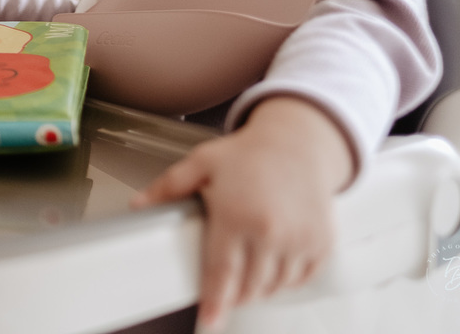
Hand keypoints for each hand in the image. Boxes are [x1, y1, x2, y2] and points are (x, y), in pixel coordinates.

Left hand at [129, 98, 352, 330]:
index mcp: (237, 215)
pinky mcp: (321, 244)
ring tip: (247, 266)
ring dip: (258, 287)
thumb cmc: (247, 154)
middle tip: (223, 286)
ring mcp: (300, 240)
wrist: (298, 143)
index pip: (222, 274)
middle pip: (248, 287)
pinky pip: (300, 279)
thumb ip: (168, 187)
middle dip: (233, 294)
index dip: (214, 303)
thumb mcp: (201, 163)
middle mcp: (271, 232)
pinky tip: (272, 261)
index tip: (209, 321)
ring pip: (274, 287)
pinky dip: (285, 279)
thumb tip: (138, 206)